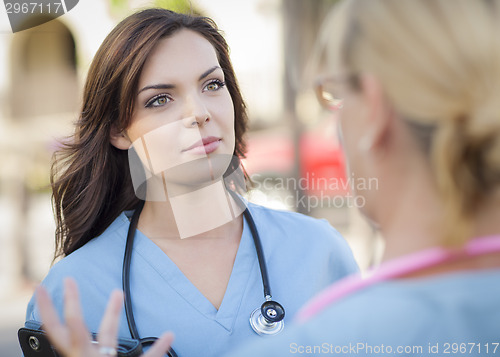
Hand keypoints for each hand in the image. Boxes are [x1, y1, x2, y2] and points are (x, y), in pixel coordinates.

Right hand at [36, 277, 173, 356]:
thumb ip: (81, 346)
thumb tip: (76, 333)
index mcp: (76, 356)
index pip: (55, 331)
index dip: (47, 310)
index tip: (40, 287)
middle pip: (75, 329)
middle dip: (71, 305)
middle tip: (69, 279)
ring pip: (107, 337)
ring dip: (111, 313)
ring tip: (118, 292)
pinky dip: (158, 348)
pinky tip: (170, 335)